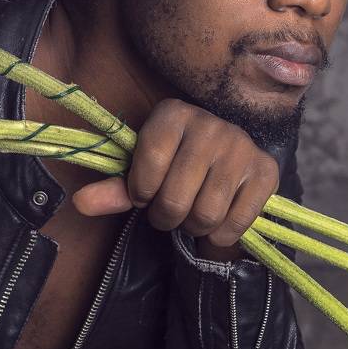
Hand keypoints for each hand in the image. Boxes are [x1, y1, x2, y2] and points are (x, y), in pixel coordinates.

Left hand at [70, 98, 279, 259]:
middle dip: (166, 217)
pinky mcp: (267, 171)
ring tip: (193, 214)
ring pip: (205, 214)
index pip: (148, 166)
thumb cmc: (175, 170)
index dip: (141, 192)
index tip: (144, 194)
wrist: (227, 169)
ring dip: (194, 227)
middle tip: (170, 211)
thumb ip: (113, 190)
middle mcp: (211, 123)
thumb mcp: (143, 175)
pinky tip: (219, 220)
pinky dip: (221, 234)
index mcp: (173, 113)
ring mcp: (242, 146)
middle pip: (175, 198)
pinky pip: (235, 223)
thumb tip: (81, 202)